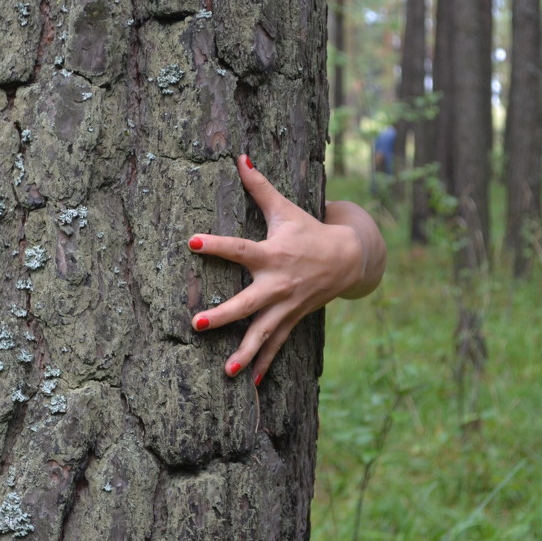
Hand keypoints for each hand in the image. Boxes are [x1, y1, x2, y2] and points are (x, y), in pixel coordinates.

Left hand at [187, 154, 384, 383]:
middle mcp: (278, 283)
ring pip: (262, 332)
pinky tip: (248, 384)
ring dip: (245, 353)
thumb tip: (239, 156)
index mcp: (272, 254)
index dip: (216, 244)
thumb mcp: (285, 208)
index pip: (239, 248)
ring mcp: (285, 306)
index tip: (192, 241)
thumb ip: (258, 186)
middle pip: (247, 302)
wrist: (350, 259)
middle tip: (196, 324)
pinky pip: (276, 345)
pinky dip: (264, 364)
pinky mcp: (291, 320)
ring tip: (225, 371)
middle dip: (223, 315)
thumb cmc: (308, 230)